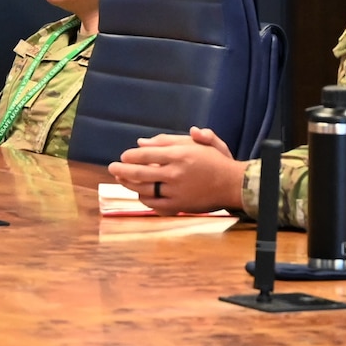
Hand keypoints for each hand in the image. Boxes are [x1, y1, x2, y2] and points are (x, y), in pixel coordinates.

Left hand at [108, 126, 246, 212]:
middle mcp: (175, 173)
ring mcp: (176, 191)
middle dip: (121, 170)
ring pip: (144, 189)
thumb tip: (142, 142)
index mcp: (179, 155)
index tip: (123, 156)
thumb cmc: (214, 161)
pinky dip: (144, 199)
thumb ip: (168, 140)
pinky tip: (139, 194)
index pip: (145, 155)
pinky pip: (154, 204)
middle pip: (139, 173)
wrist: (233, 184)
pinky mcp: (179, 205)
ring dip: (129, 185)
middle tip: (112, 168)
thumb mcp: (195, 143)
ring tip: (121, 180)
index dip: (130, 155)